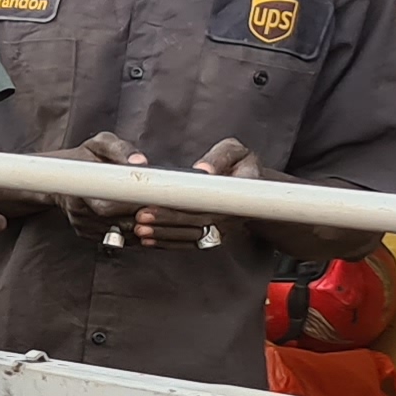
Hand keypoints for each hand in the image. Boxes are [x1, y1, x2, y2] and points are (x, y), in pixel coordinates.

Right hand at [63, 130, 147, 248]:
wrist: (59, 177)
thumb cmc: (82, 158)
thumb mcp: (100, 144)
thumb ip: (120, 149)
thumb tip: (140, 161)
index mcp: (80, 187)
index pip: (109, 207)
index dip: (134, 206)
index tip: (152, 199)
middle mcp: (78, 210)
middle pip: (118, 223)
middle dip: (143, 217)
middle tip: (161, 205)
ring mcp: (82, 224)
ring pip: (121, 235)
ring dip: (142, 227)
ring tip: (154, 211)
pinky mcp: (86, 233)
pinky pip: (116, 239)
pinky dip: (133, 232)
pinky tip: (140, 219)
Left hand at [121, 136, 254, 248]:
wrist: (256, 188)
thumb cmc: (242, 165)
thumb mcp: (237, 152)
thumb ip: (222, 156)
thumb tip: (203, 170)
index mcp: (238, 194)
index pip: (206, 204)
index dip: (180, 207)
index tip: (155, 203)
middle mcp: (232, 215)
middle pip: (196, 223)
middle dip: (166, 221)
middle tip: (139, 217)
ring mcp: (223, 229)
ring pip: (192, 236)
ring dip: (164, 235)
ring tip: (139, 230)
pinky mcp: (214, 236)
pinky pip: (191, 243)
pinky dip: (169, 243)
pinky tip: (148, 241)